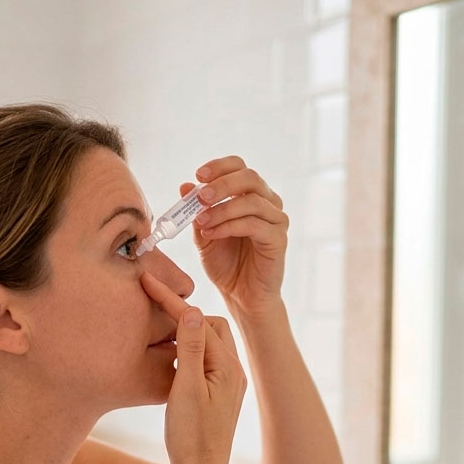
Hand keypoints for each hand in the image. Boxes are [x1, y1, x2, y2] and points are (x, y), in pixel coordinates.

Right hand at [140, 270, 246, 463]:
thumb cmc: (190, 439)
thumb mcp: (186, 390)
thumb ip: (191, 348)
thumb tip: (192, 309)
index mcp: (228, 367)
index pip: (199, 321)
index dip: (171, 301)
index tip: (147, 281)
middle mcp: (233, 372)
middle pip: (210, 325)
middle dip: (183, 312)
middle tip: (152, 302)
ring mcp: (227, 385)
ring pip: (209, 343)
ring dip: (186, 331)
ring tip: (159, 327)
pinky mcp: (218, 397)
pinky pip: (205, 360)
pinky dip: (188, 349)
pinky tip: (170, 356)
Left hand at [180, 156, 288, 318]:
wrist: (241, 296)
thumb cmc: (226, 265)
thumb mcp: (204, 234)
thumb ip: (197, 211)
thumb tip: (185, 185)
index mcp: (251, 196)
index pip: (239, 167)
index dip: (219, 167)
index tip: (198, 175)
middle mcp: (268, 203)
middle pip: (249, 178)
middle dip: (222, 184)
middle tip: (201, 196)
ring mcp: (276, 220)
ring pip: (251, 201)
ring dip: (222, 209)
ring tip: (201, 222)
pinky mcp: (278, 239)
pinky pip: (254, 225)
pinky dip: (229, 226)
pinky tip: (212, 234)